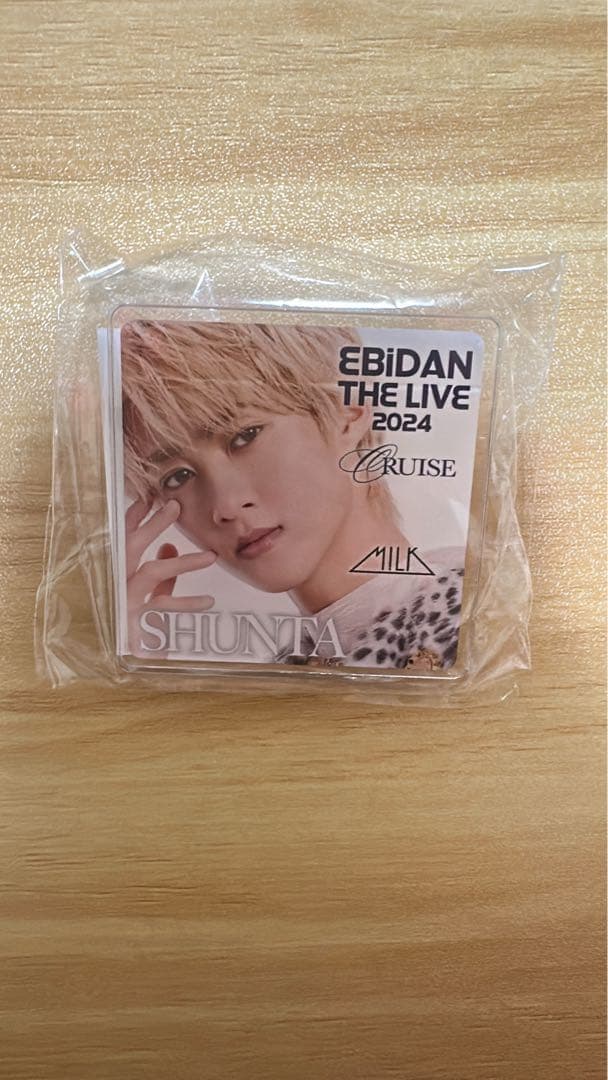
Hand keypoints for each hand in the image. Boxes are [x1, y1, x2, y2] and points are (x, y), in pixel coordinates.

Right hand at [125, 499, 215, 657]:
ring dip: (182, 562)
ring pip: (151, 572)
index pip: (122, 536)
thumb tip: (170, 546)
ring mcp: (122, 600)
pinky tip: (207, 602)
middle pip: (131, 545)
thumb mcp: (148, 595)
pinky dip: (185, 603)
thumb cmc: (134, 623)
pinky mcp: (133, 621)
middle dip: (153, 525)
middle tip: (176, 507)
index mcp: (116, 571)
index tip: (151, 496)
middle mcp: (115, 582)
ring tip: (210, 558)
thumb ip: (161, 574)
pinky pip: (162, 607)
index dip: (135, 515)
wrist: (120, 659)